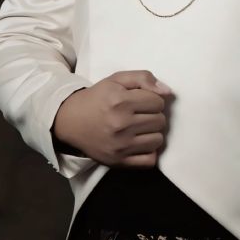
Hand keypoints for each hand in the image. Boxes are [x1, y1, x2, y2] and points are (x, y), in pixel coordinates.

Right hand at [52, 71, 173, 167]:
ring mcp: (120, 145)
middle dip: (153, 115)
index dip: (152, 99)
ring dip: (152, 133)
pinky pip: (150, 160)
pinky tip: (139, 143)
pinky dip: (149, 152)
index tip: (141, 101)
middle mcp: (120, 124)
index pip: (158, 102)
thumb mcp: (117, 80)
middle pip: (160, 121)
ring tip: (140, 128)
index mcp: (120, 101)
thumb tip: (168, 92)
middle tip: (140, 115)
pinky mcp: (119, 161)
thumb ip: (143, 78)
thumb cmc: (98, 98)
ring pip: (158, 140)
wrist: (71, 121)